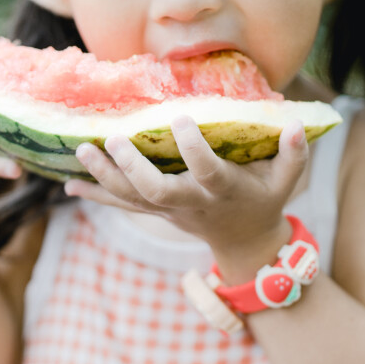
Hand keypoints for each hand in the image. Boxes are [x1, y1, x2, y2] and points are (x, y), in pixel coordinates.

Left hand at [67, 115, 309, 280]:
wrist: (245, 246)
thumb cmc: (266, 201)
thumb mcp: (286, 181)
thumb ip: (294, 154)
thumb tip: (296, 124)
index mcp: (224, 191)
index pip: (208, 172)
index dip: (194, 149)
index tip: (178, 118)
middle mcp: (192, 203)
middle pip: (156, 192)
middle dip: (132, 168)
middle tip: (114, 138)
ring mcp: (170, 211)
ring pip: (132, 199)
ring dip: (104, 177)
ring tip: (82, 149)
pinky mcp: (156, 212)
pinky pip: (122, 206)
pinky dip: (96, 196)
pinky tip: (68, 184)